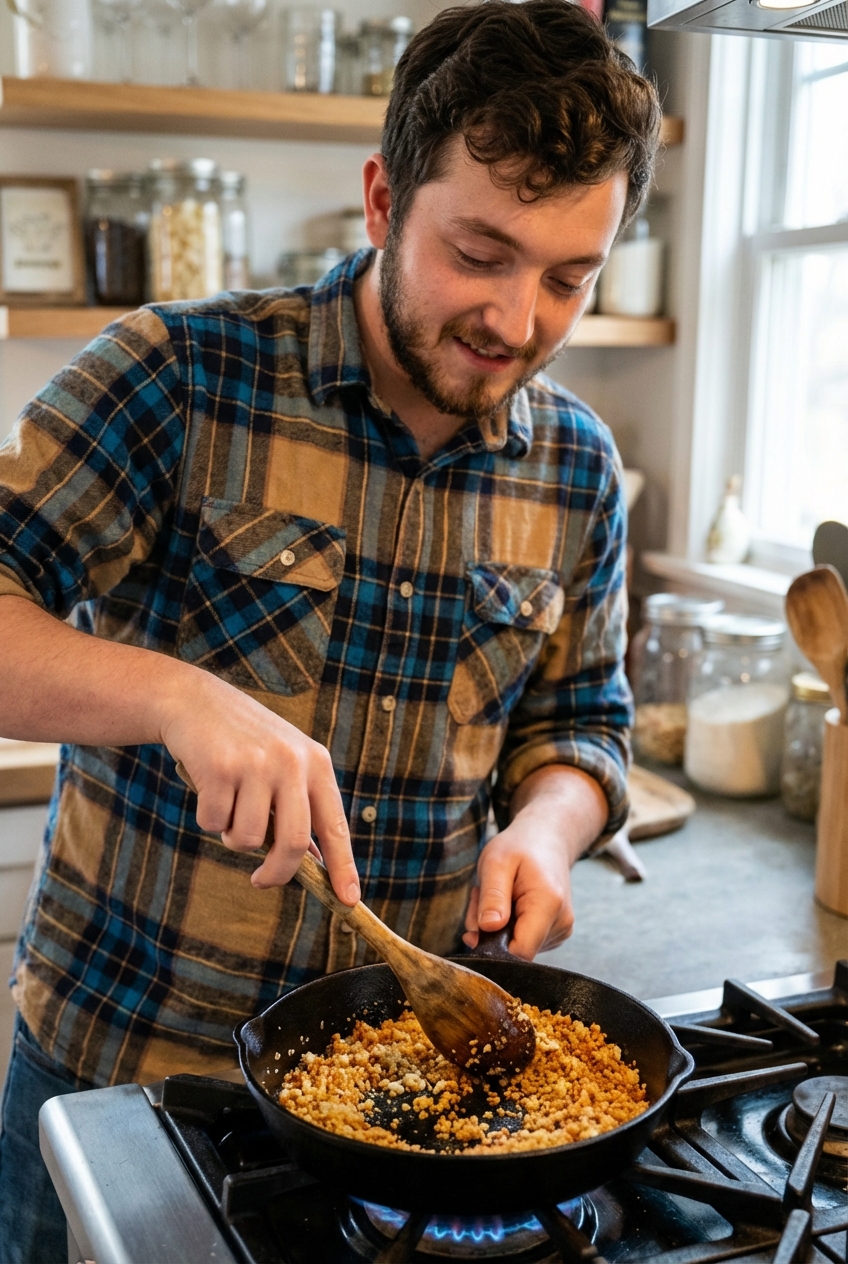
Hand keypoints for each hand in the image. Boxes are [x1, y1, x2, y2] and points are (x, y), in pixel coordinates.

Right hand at [160, 671, 358, 902]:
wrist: (195, 701)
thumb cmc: (242, 742)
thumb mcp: (283, 763)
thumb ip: (298, 806)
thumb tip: (312, 861)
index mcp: (316, 763)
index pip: (334, 825)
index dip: (343, 866)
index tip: (349, 899)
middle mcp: (292, 762)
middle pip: (293, 843)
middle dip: (276, 873)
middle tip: (261, 881)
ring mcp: (257, 764)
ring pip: (246, 839)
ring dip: (231, 834)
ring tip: (227, 802)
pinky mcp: (220, 767)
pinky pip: (213, 823)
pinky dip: (206, 815)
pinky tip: (207, 784)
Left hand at [462, 819, 574, 959]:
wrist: (547, 839)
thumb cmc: (520, 847)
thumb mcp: (496, 862)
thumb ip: (493, 897)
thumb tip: (488, 928)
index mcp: (549, 904)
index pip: (520, 952)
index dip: (492, 946)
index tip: (478, 920)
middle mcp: (561, 922)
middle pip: (514, 950)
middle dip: (489, 931)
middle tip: (483, 897)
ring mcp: (560, 930)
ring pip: (515, 947)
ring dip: (495, 927)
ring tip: (497, 895)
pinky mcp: (554, 934)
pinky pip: (522, 941)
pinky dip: (506, 926)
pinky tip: (507, 902)